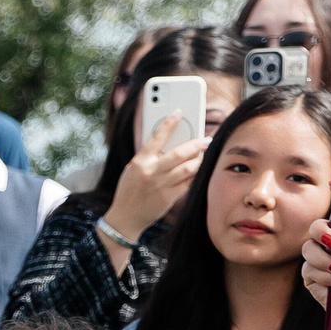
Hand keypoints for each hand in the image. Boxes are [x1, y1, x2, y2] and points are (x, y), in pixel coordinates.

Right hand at [104, 118, 204, 239]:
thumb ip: (148, 157)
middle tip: (206, 139)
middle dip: (196, 144)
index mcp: (139, 162)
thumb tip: (168, 143)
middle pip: (179, 153)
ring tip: (204, 154)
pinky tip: (198, 169)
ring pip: (188, 167)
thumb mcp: (133, 170)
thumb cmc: (129, 191)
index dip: (168, 123)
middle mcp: (151, 172)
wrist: (125, 218)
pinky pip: (188, 182)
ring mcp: (161, 185)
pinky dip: (194, 174)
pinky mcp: (169, 197)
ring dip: (199, 159)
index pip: (156, 137)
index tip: (178, 112)